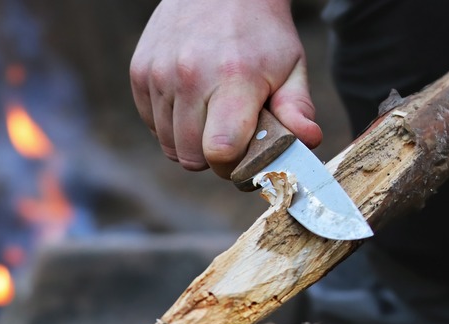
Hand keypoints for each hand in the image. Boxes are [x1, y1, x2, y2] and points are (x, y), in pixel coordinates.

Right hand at [130, 0, 322, 178]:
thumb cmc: (259, 33)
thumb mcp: (290, 65)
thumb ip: (297, 108)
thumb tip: (308, 141)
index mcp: (233, 78)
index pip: (220, 151)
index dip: (232, 166)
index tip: (243, 157)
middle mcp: (189, 76)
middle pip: (191, 157)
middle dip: (212, 158)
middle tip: (229, 138)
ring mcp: (159, 74)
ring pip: (168, 145)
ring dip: (190, 142)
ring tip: (210, 115)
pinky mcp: (140, 72)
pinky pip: (151, 124)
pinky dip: (170, 124)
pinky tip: (189, 102)